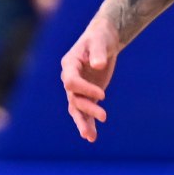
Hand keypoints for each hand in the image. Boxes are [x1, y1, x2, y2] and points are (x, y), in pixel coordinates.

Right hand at [60, 14, 121, 139]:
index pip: (71, 82)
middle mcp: (70, 79)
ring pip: (77, 109)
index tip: (103, 95)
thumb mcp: (100, 41)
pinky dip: (88, 123)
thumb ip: (98, 52)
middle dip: (87, 109)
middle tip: (104, 116)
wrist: (103, 40)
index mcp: (69, 65)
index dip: (85, 89)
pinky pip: (85, 111)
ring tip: (90, 137)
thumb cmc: (100, 37)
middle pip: (74, 98)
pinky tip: (92, 137)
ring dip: (83, 123)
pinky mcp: (87, 95)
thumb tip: (98, 65)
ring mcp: (78, 89)